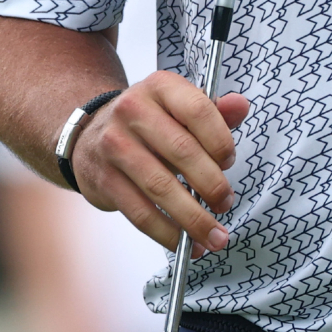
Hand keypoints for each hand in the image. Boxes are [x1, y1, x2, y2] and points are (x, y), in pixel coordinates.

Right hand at [68, 70, 251, 254]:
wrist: (90, 135)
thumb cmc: (149, 123)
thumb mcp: (178, 108)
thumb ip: (214, 110)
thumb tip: (241, 105)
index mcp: (159, 87)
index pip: (198, 110)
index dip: (220, 140)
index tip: (229, 163)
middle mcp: (132, 110)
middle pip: (182, 151)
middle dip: (212, 185)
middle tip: (226, 204)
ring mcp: (114, 145)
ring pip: (161, 188)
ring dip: (194, 219)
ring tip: (215, 238)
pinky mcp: (104, 179)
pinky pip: (140, 213)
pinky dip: (167, 234)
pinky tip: (185, 244)